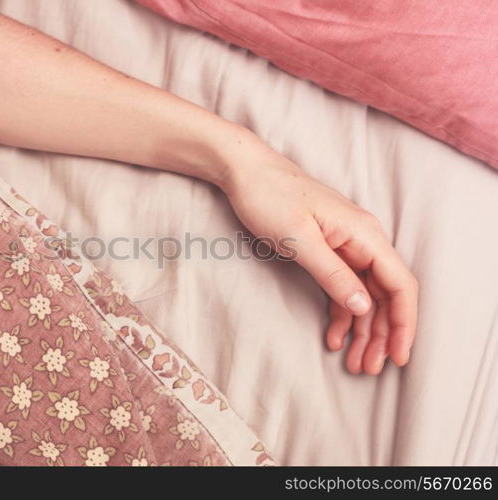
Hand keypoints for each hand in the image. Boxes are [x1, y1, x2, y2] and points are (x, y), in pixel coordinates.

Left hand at [221, 136, 417, 374]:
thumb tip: (363, 307)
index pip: (400, 284)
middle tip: (368, 369)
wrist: (245, 173)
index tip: (398, 356)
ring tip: (354, 362)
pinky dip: (341, 314)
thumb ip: (332, 273)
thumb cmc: (270, 198)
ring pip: (365, 295)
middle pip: (385, 295)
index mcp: (364, 234)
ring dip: (362, 330)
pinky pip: (342, 288)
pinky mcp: (327, 251)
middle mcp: (362, 241)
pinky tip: (334, 338)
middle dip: (381, 335)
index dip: (403, 323)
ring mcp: (345, 246)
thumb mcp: (299, 239)